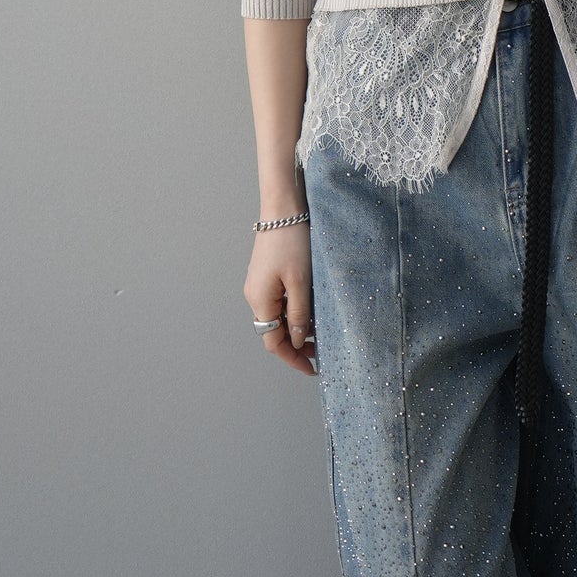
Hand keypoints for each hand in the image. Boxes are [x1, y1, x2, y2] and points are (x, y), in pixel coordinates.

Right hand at [245, 225, 316, 374]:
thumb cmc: (292, 242)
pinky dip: (293, 312)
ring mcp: (259, 284)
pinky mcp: (266, 275)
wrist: (283, 208)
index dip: (292, 358)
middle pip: (273, 331)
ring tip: (320, 332)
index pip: (273, 342)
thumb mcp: (301, 282)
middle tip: (320, 352)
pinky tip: (310, 310)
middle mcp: (255, 295)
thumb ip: (299, 314)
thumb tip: (297, 341)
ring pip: (277, 317)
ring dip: (296, 328)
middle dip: (296, 345)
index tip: (312, 369)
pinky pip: (278, 302)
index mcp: (260, 300)